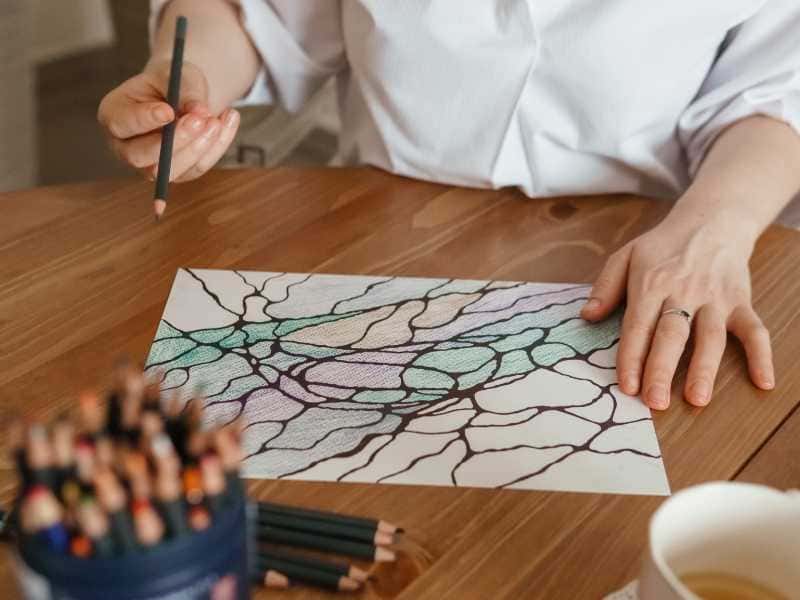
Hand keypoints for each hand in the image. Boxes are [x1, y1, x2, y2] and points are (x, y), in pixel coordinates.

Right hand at [97, 59, 239, 181]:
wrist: (184, 95)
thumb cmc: (172, 81)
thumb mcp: (176, 75)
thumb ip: (185, 90)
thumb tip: (200, 112)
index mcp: (115, 115)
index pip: (122, 124)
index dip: (145, 120)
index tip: (168, 111)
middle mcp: (126, 147)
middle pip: (142, 158)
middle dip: (174, 140)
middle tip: (199, 119)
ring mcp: (151, 166)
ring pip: (172, 170)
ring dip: (198, 147)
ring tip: (217, 119)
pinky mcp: (178, 173)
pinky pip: (197, 167)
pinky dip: (216, 146)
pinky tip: (228, 119)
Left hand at [580, 212, 773, 409]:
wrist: (711, 221)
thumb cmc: (662, 246)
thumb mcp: (625, 256)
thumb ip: (605, 287)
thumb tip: (587, 316)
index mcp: (651, 283)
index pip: (638, 326)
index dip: (631, 357)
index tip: (626, 386)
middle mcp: (683, 292)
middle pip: (672, 335)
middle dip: (662, 369)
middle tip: (654, 402)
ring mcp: (715, 299)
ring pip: (710, 337)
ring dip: (704, 369)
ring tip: (697, 399)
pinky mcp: (741, 301)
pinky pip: (754, 330)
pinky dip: (761, 355)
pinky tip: (763, 381)